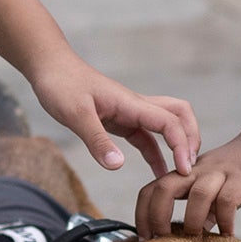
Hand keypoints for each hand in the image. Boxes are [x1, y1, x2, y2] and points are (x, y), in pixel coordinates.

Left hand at [30, 57, 200, 179]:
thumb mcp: (75, 114)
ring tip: (180, 174)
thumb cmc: (61, 85)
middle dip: (191, 139)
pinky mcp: (120, 119)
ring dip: (177, 146)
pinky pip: (146, 137)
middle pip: (179, 116)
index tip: (183, 169)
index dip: (182, 145)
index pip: (169, 122)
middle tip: (189, 167)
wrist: (50, 66)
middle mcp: (136, 105)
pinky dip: (157, 153)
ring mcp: (129, 112)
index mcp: (130, 103)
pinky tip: (158, 172)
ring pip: (166, 126)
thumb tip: (118, 166)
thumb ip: (96, 140)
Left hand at [136, 122, 240, 237]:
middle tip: (163, 241)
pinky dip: (225, 221)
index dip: (142, 214)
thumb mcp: (214, 189)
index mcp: (185, 173)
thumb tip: (191, 239)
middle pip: (164, 187)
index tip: (144, 238)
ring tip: (197, 240)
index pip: (151, 190)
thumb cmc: (239, 172)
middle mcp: (197, 171)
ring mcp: (220, 172)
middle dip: (157, 217)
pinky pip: (229, 200)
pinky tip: (227, 235)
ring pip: (197, 194)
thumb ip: (201, 211)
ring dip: (193, 221)